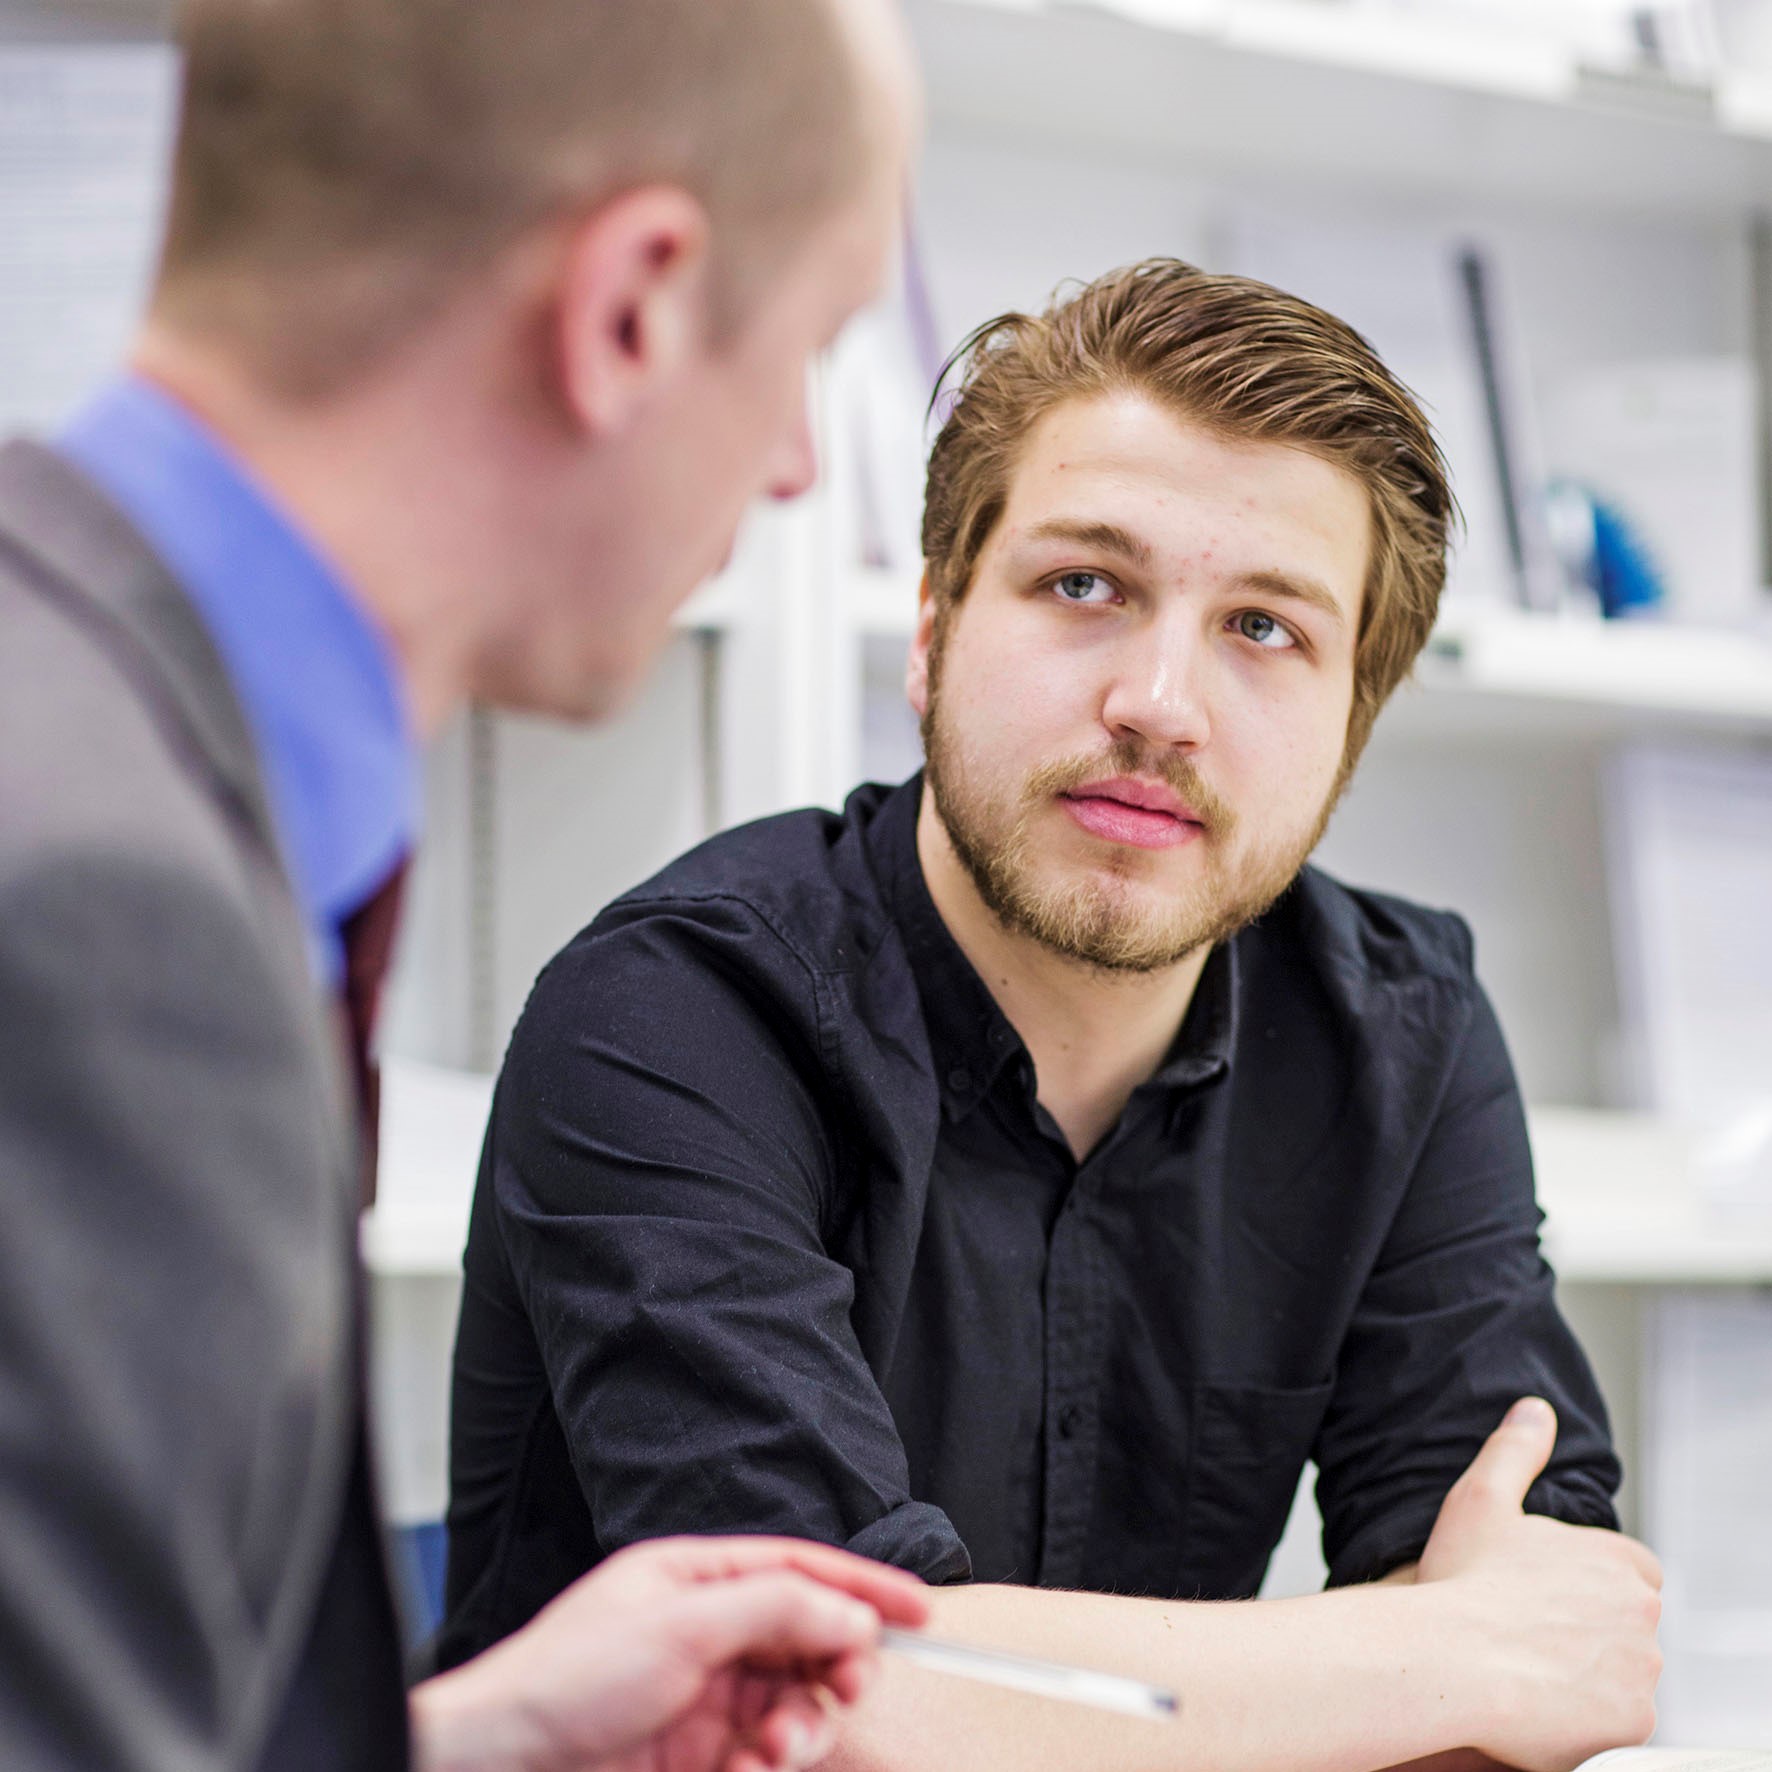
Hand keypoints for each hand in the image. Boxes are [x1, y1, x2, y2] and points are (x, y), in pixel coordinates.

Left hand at [411, 1535, 929, 1771]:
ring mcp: (702, 1696)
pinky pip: (762, 1754)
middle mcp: (705, 1630)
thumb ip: (774, 1609)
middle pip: (804, 1638)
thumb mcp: (680, 1627)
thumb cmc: (566, 1679)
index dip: (862, 1585)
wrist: (502, 1765)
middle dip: (833, 1666)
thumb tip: (850, 1609)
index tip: (921, 1613)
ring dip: (800, 1727)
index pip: (798, 1567)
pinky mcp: (696, 1755)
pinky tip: (748, 1770)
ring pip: (790, 1703)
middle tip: (845, 1691)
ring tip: (775, 1751)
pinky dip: (770, 1764)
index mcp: (696, 1577)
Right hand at [1416, 1397, 1661, 1771]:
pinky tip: (1540, 1706)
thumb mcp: (1481, 1499)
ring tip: (1529, 1670)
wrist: (1449, 1661)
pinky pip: (1616, 1721)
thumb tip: (1535, 1410)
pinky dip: (1586, 1718)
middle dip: (1590, 1631)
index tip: (1545, 1595)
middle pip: (1627, 1625)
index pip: (1630, 1573)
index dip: (1586, 1585)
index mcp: (1617, 1558)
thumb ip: (1515, 1451)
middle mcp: (1643, 1611)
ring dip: (1589, 1674)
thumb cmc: (1462, 1580)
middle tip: (1529, 1633)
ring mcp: (1642, 1671)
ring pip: (1623, 1674)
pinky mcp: (1632, 1723)